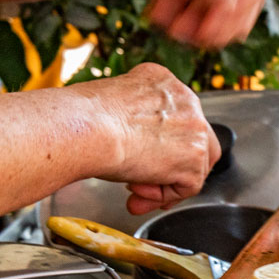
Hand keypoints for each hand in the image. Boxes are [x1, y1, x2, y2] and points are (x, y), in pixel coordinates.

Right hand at [78, 62, 221, 213]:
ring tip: (134, 191)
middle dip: (171, 168)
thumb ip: (134, 121)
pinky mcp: (194, 157)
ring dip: (162, 185)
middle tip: (143, 183)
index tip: (140, 162)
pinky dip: (164, 196)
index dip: (161, 146)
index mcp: (164, 82)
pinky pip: (187, 186)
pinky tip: (139, 193)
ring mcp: (195, 129)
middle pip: (194, 141)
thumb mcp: (114, 106)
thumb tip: (135, 144)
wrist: (85, 128)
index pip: (176, 119)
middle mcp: (186, 101)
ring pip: (192, 166)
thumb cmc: (84, 119)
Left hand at [98, 0, 268, 49]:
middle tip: (195, 37)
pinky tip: (159, 14)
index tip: (212, 28)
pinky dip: (179, 27)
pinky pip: (197, 28)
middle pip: (239, 13)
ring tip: (172, 26)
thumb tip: (231, 6)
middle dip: (215, 28)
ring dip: (195, 31)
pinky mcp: (198, 4)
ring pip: (218, 25)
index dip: (237, 13)